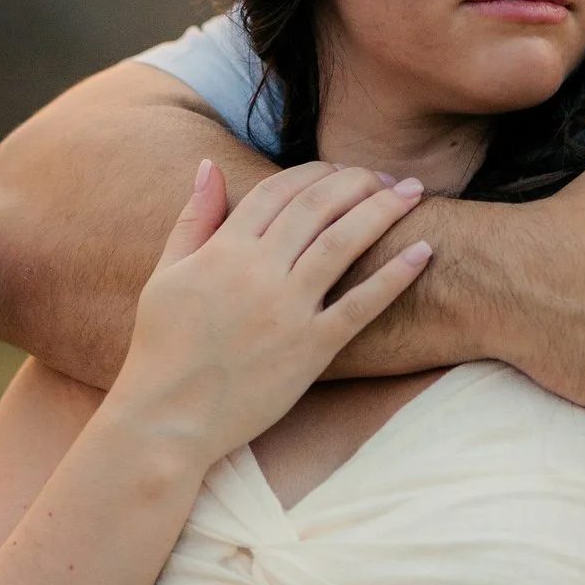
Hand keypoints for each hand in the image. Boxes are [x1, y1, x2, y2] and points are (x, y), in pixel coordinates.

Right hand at [109, 160, 431, 465]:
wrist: (167, 418)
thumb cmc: (162, 348)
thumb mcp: (166, 275)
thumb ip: (193, 218)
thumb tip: (209, 165)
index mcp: (223, 250)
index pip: (278, 190)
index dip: (315, 172)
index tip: (341, 170)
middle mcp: (258, 272)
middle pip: (318, 207)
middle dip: (357, 181)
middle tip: (387, 176)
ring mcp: (287, 310)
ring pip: (343, 243)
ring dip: (382, 211)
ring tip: (411, 194)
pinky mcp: (310, 350)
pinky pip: (361, 305)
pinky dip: (394, 275)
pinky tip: (422, 251)